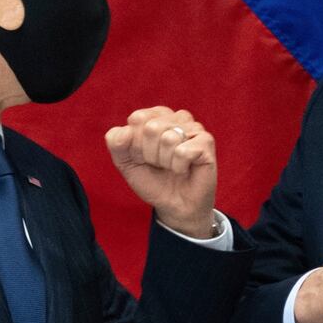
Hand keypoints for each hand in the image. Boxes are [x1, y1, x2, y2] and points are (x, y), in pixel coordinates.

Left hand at [105, 106, 216, 237]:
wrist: (174, 206)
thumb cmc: (153, 181)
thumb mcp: (126, 163)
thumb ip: (116, 144)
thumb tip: (126, 131)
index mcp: (156, 116)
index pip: (137, 119)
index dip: (135, 144)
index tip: (143, 157)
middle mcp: (176, 117)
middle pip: (151, 128)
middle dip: (149, 154)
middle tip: (159, 165)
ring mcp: (194, 128)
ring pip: (168, 138)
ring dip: (165, 162)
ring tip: (171, 167)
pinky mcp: (206, 142)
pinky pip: (183, 152)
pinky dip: (178, 167)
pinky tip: (184, 170)